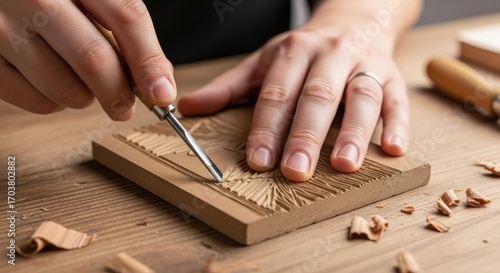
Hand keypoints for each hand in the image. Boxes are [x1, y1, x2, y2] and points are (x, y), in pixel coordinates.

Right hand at [0, 0, 175, 119]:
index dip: (149, 62)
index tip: (161, 94)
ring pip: (65, 88)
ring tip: (81, 83)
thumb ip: (124, 29)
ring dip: (85, 98)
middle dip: (119, 94)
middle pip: (94, 60)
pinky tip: (53, 82)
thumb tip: (158, 83)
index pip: (126, 17)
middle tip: (125, 106)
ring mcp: (2, 28)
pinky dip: (55, 103)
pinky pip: (35, 101)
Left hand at [178, 27, 408, 180]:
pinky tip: (394, 149)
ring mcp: (364, 63)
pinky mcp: (392, 74)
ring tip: (343, 165)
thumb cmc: (305, 48)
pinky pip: (397, 98)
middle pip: (318, 95)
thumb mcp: (265, 61)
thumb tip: (188, 107)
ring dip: (354, 132)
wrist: (354, 17)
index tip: (258, 160)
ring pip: (361, 96)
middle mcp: (330, 55)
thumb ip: (230, 86)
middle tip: (295, 171)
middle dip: (306, 134)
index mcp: (294, 51)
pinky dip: (398, 123)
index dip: (267, 126)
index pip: (278, 92)